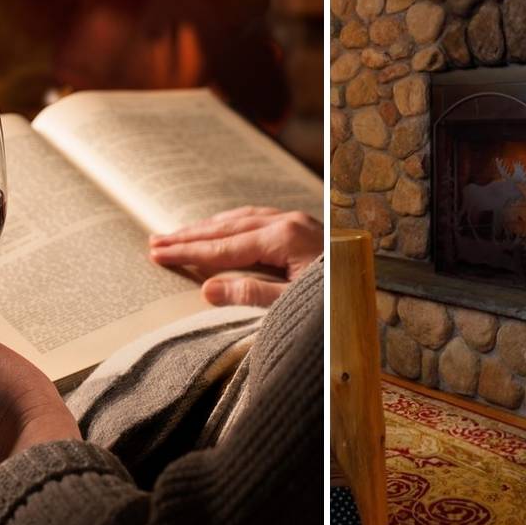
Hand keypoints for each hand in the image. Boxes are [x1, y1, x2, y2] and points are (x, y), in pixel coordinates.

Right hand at [149, 207, 322, 306]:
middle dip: (190, 236)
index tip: (159, 254)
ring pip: (240, 219)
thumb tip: (207, 288)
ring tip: (178, 236)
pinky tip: (218, 230)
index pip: (225, 247)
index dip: (189, 252)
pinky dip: (230, 225)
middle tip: (156, 242)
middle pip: (227, 227)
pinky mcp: (301, 228)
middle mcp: (289, 222)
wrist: (369, 294)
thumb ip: (251, 294)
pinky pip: (255, 220)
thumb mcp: (292, 305)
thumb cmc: (335, 303)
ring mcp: (296, 222)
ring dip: (207, 227)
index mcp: (285, 238)